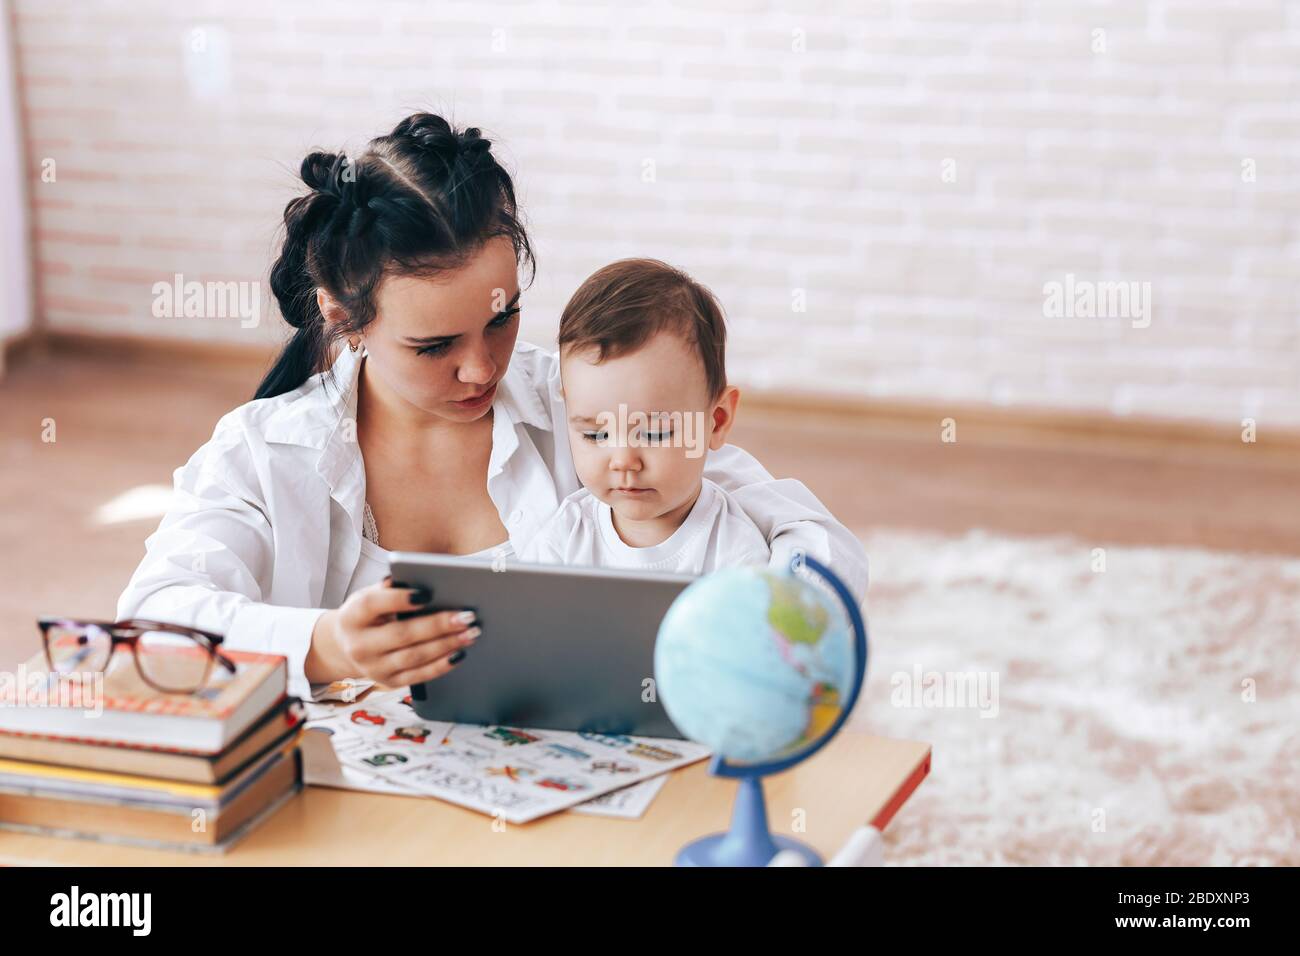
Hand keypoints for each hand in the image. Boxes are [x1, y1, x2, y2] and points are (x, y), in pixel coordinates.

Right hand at [307, 578, 478, 686]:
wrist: (346, 646)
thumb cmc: (367, 614)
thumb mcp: (368, 595)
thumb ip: (390, 588)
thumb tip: (420, 578)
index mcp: (352, 617)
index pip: (373, 605)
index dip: (399, 599)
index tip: (427, 593)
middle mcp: (359, 645)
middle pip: (401, 634)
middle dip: (437, 625)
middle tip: (466, 616)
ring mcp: (373, 667)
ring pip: (414, 657)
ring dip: (446, 645)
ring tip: (471, 633)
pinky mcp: (388, 682)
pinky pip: (419, 676)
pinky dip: (442, 665)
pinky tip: (460, 653)